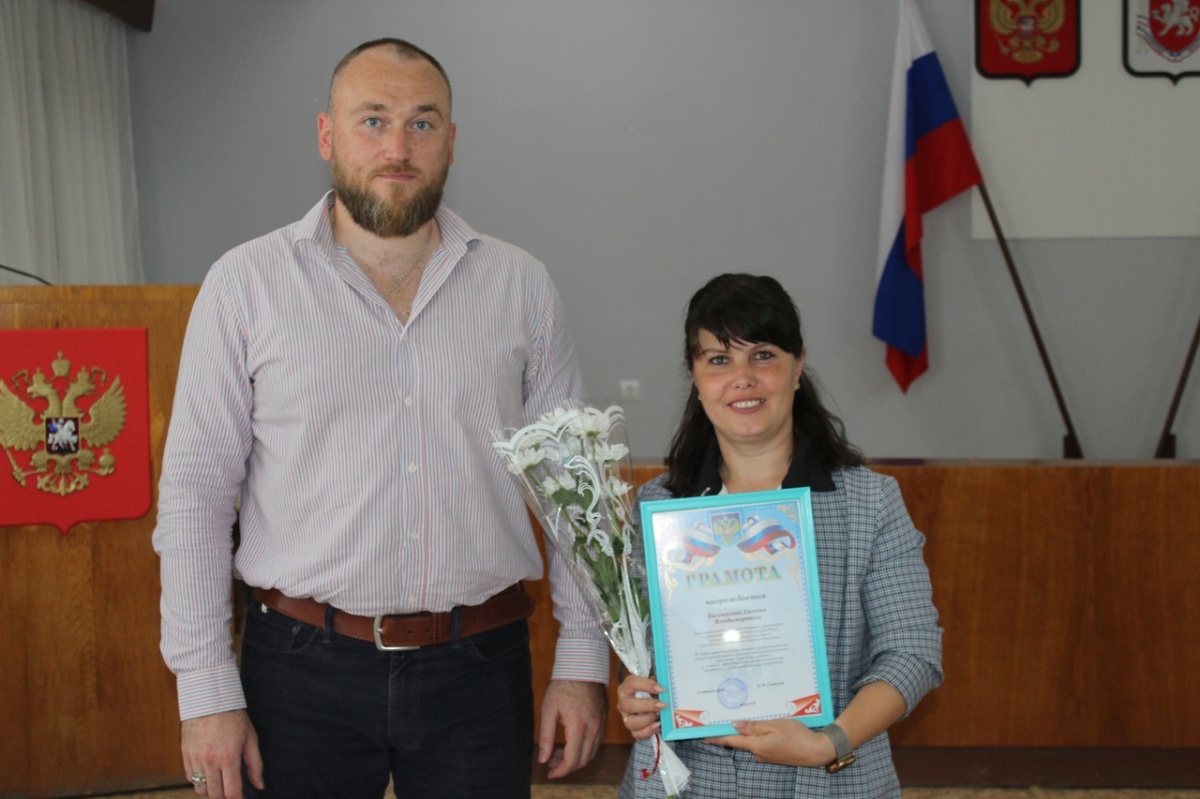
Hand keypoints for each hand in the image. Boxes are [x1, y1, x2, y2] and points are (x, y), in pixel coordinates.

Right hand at [180, 709, 264, 797]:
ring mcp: (195, 759)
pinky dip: (198, 779)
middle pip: (215, 795)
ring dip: (210, 790)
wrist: (210, 700)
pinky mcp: (185, 754)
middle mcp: (210, 762)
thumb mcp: (251, 738)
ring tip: (218, 782)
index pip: (232, 792)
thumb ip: (255, 764)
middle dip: (224, 797)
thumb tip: (260, 785)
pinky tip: (207, 772)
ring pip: (200, 789)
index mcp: (229, 758)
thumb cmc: (234, 718)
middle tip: (230, 791)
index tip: (240, 798)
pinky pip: (189, 778)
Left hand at [537, 679, 606, 778]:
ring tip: (558, 753)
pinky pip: (596, 743)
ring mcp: (600, 725)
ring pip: (591, 753)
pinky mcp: (603, 721)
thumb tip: (543, 758)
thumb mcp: (549, 710)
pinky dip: (584, 750)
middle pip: (583, 760)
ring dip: (576, 759)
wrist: (582, 668)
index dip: (560, 771)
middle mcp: (593, 728)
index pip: (572, 760)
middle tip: (551, 762)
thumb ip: (546, 736)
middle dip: (566, 766)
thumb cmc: (562, 687)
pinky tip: (571, 744)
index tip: (549, 772)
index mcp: (578, 726)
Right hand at [615, 674, 665, 739]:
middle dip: (647, 705)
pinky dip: (648, 731)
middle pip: (628, 705)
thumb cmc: (651, 691)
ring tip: (659, 715)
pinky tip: (657, 725)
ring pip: (630, 722)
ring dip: (647, 719)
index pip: (631, 683)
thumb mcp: (653, 685)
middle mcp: (623, 703)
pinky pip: (636, 734)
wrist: (649, 704)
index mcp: (626, 688)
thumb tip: (666, 688)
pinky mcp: (632, 729)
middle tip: (663, 705)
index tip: (662, 689)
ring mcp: (626, 717)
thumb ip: (657, 684)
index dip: (646, 685)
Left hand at [705, 718, 834, 767]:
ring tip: (744, 715)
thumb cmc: (797, 735)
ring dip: (748, 730)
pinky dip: (759, 734)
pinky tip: (764, 725)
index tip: (703, 733)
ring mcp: (767, 755)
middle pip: (740, 740)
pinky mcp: (774, 754)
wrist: (817, 751)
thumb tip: (734, 725)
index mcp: (756, 745)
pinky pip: (762, 742)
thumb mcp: (775, 725)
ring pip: (752, 740)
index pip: (731, 741)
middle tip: (722, 716)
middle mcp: (758, 753)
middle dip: (732, 730)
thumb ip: (754, 726)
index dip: (716, 737)